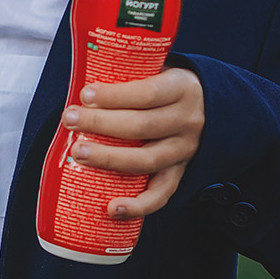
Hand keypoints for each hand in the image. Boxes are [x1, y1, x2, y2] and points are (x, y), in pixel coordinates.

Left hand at [61, 67, 204, 218]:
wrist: (209, 106)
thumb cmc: (167, 86)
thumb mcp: (157, 70)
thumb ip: (128, 74)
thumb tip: (80, 79)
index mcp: (180, 89)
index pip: (147, 93)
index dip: (115, 96)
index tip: (85, 95)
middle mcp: (186, 121)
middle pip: (142, 126)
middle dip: (100, 124)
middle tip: (70, 120)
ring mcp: (184, 150)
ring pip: (146, 160)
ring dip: (109, 159)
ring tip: (79, 153)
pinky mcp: (180, 173)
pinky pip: (161, 194)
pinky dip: (137, 205)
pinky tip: (112, 208)